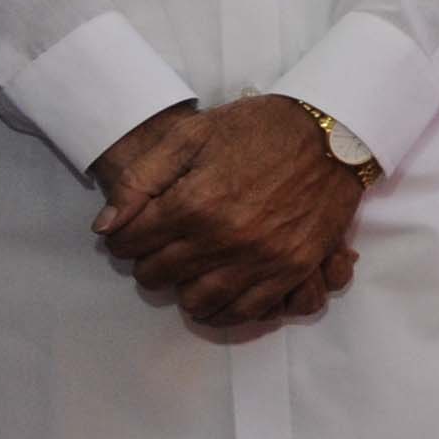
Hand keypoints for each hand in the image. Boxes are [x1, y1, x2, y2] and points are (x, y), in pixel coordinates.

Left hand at [99, 94, 368, 326]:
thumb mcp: (190, 135)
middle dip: (148, 262)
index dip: (121, 238)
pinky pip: (248, 310)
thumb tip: (106, 227)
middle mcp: (225, 238)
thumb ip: (141, 178)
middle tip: (158, 248)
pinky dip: (225, 310)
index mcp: (193, 203)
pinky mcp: (293, 268)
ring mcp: (261, 258)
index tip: (131, 231)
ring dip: (183, 289)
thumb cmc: (257, 128)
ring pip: (198, 301)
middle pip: (158, 275)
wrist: (332, 133)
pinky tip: (217, 294)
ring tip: (186, 272)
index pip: (128, 243)